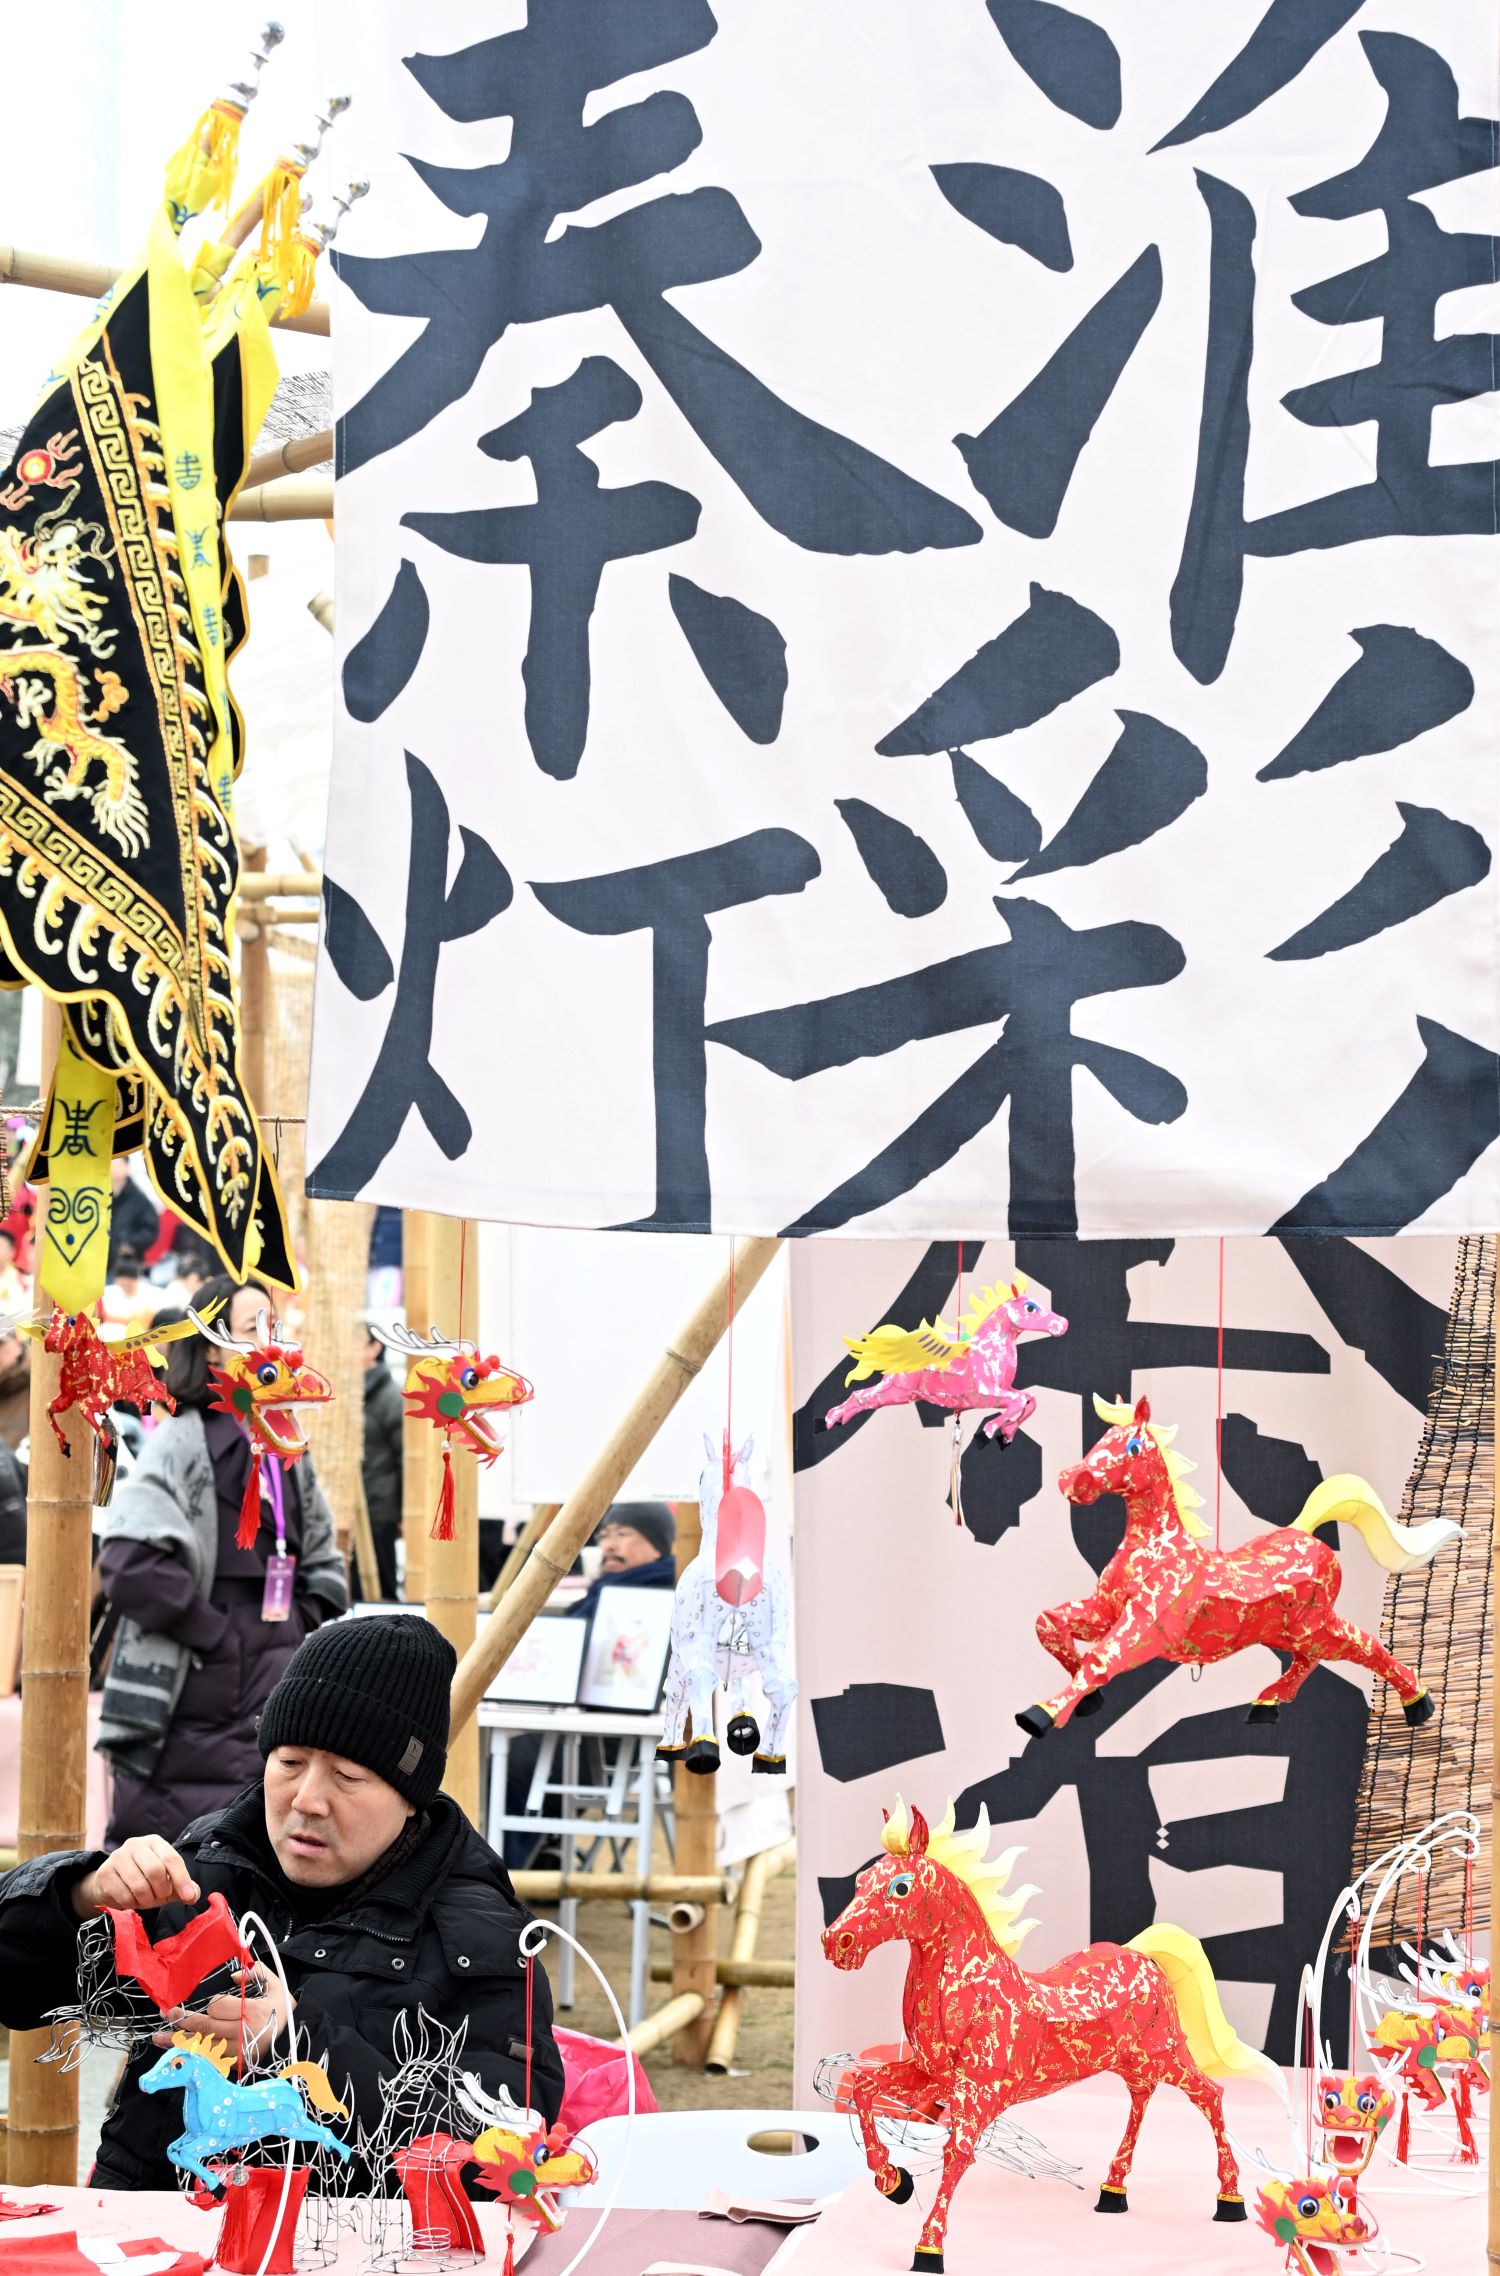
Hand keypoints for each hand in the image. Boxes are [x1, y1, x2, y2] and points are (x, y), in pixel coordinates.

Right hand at [73, 1837, 198, 1919]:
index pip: (171, 1858)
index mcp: (154, 1842)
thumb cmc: (144, 1880)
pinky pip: (124, 1897)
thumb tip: (193, 1895)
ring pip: (139, 1887)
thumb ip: (183, 1887)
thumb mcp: (166, 1881)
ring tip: (145, 1899)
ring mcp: (117, 1857)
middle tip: (160, 1897)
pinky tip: (130, 1899)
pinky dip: (132, 1905)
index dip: (182, 1879)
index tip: (188, 1897)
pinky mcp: (105, 1873)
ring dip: (146, 1901)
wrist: (110, 1884)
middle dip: (161, 1891)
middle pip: (155, 1871)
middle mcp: (135, 1845)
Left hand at [165, 1971, 294, 2065]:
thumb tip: (234, 1975)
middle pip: (205, 2027)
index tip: (212, 2004)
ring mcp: (238, 2052)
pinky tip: (177, 2052)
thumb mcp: (275, 1984)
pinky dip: (192, 2056)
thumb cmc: (281, 2008)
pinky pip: (209, 2060)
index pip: (218, 2008)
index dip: (211, 2005)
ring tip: (159, 2038)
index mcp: (252, 2012)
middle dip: (182, 2020)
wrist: (293, 2038)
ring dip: (179, 2042)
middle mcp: (243, 2034)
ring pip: (202, 2046)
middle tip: (166, 2015)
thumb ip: (256, 1972)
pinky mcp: (235, 2064)